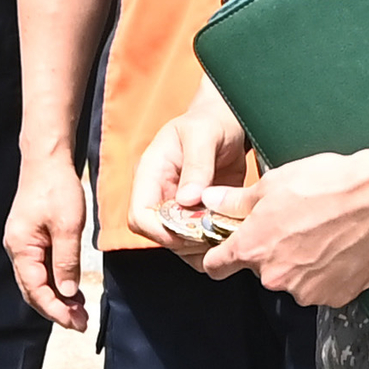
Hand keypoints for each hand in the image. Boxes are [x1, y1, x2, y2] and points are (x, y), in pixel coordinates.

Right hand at [8, 148, 92, 332]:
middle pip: (33, 290)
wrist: (47, 160)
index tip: (75, 323)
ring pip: (38, 282)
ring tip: (80, 313)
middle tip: (81, 324)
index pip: (35, 290)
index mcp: (21, 247)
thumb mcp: (68, 226)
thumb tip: (67, 291)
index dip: (55, 310)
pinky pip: (41, 269)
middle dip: (56, 310)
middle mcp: (17, 249)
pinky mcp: (31, 239)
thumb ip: (67, 261)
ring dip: (58, 299)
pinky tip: (72, 291)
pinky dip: (57, 282)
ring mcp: (23, 245)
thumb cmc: (56, 187)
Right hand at [131, 91, 250, 250]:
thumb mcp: (204, 135)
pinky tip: (228, 236)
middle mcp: (159, 193)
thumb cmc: (211, 121)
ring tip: (224, 237)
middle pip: (157, 233)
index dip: (159, 230)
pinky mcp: (195, 213)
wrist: (227, 122)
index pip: (139, 215)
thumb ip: (197, 165)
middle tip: (214, 236)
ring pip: (176, 241)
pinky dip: (210, 244)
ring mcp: (176, 205)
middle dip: (183, 241)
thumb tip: (187, 199)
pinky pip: (195, 239)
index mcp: (150, 173)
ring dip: (199, 246)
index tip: (189, 232)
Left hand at [203, 146, 368, 307]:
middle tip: (292, 226)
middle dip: (270, 252)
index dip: (218, 256)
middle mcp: (276, 277)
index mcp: (253, 248)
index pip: (216, 266)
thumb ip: (236, 200)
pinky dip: (327, 273)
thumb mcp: (273, 183)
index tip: (223, 251)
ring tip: (320, 234)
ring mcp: (307, 290)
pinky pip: (322, 287)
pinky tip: (338, 248)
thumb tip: (211, 201)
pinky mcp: (336, 296)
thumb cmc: (328, 185)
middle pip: (261, 270)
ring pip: (293, 280)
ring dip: (300, 263)